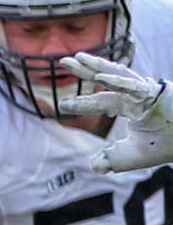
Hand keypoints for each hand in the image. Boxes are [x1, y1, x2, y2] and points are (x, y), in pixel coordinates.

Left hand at [58, 52, 172, 172]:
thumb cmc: (167, 145)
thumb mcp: (132, 156)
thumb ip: (112, 160)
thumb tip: (95, 166)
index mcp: (132, 106)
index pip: (103, 102)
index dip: (82, 103)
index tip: (62, 106)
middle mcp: (138, 95)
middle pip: (107, 78)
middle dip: (85, 70)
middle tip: (63, 61)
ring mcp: (148, 91)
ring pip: (118, 74)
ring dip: (97, 66)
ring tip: (78, 58)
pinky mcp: (157, 94)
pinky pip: (133, 87)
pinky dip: (116, 82)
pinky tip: (98, 77)